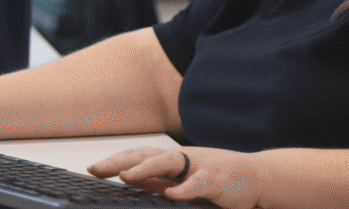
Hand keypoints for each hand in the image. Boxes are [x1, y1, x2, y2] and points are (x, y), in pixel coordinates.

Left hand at [88, 146, 268, 208]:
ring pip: (169, 162)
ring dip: (145, 168)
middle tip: (96, 169)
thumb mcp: (183, 179)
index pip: (139, 155)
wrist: (256, 176)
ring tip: (125, 176)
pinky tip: (170, 194)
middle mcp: (184, 157)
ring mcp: (201, 165)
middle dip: (121, 161)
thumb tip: (128, 179)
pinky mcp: (217, 179)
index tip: (92, 169)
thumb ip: (157, 180)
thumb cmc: (218, 177)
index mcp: (174, 159)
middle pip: (148, 154)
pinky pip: (198, 182)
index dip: (116, 160)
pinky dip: (183, 188)